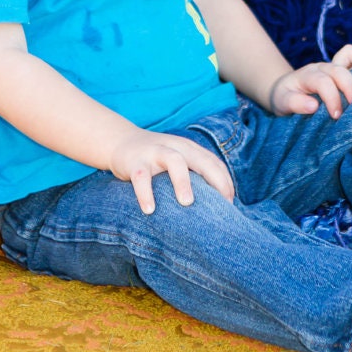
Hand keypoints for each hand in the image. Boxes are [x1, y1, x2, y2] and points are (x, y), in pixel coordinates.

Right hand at [108, 129, 234, 215]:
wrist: (121, 142)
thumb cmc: (157, 161)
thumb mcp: (178, 161)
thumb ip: (195, 176)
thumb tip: (216, 206)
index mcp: (189, 149)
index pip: (214, 163)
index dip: (225, 182)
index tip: (230, 204)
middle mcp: (176, 147)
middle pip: (200, 159)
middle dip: (214, 180)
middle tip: (222, 204)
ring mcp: (155, 152)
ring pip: (174, 162)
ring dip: (182, 182)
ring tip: (187, 203)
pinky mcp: (135, 162)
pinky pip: (141, 177)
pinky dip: (145, 193)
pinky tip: (149, 210)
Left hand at [268, 44, 351, 118]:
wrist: (283, 90)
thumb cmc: (284, 98)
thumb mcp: (282, 103)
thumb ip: (295, 103)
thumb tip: (314, 106)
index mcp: (306, 76)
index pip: (322, 82)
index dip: (332, 98)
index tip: (336, 116)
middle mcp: (320, 67)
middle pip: (338, 71)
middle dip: (349, 88)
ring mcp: (330, 66)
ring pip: (347, 58)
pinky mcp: (339, 70)